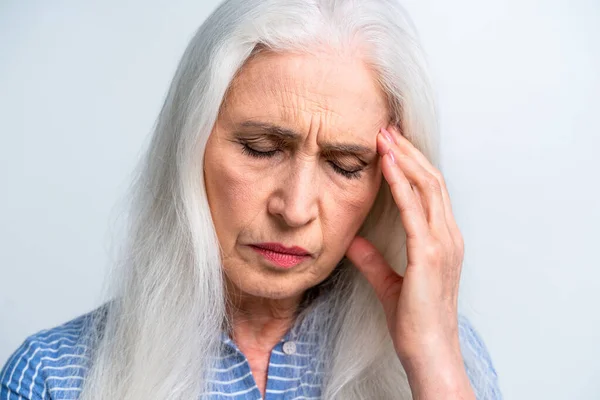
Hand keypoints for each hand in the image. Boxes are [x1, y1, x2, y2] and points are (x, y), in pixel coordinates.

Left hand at [345, 125, 473, 398]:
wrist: (428, 350)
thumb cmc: (414, 321)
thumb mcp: (389, 283)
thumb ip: (373, 260)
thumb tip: (353, 241)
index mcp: (443, 241)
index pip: (429, 191)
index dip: (411, 164)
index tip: (391, 144)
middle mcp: (448, 236)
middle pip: (431, 180)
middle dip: (408, 151)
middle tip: (386, 128)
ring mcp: (442, 243)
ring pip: (427, 186)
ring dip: (405, 157)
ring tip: (384, 135)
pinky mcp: (429, 254)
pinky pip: (414, 209)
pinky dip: (400, 182)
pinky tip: (386, 163)